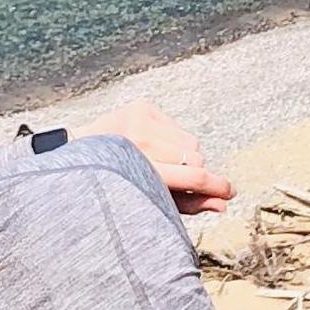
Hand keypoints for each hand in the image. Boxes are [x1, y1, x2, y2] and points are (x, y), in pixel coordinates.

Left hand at [84, 101, 233, 215]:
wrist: (79, 150)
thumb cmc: (115, 182)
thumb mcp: (149, 200)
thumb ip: (188, 204)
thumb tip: (223, 204)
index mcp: (140, 168)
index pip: (194, 176)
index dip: (218, 186)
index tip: (230, 192)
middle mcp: (141, 140)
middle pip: (196, 159)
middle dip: (192, 172)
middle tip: (174, 178)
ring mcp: (141, 119)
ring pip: (191, 142)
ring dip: (183, 155)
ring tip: (159, 161)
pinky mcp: (143, 106)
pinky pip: (178, 128)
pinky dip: (172, 140)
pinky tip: (152, 146)